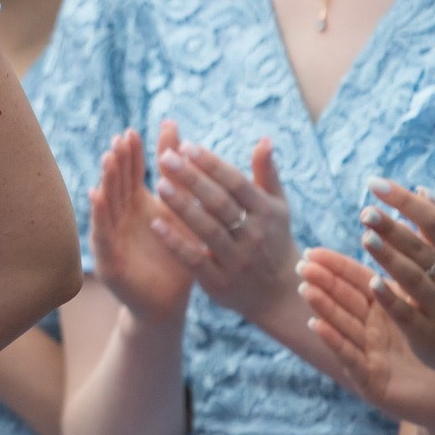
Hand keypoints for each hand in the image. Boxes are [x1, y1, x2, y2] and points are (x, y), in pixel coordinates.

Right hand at [89, 123, 193, 325]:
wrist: (168, 302)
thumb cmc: (174, 255)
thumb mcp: (179, 210)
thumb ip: (176, 175)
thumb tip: (173, 128)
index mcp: (136, 205)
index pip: (131, 173)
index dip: (130, 154)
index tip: (131, 133)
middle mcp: (120, 217)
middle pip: (117, 184)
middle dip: (118, 163)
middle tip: (119, 141)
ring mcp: (111, 237)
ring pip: (107, 205)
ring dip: (107, 182)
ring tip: (109, 160)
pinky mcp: (108, 260)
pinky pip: (102, 234)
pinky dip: (99, 215)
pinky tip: (97, 196)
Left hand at [152, 138, 298, 327]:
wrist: (279, 294)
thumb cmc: (273, 239)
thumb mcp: (277, 207)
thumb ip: (267, 174)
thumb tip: (264, 140)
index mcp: (266, 212)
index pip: (235, 182)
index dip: (211, 163)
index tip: (185, 146)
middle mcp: (253, 235)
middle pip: (219, 202)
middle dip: (192, 178)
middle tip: (165, 157)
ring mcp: (237, 260)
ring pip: (206, 229)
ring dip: (182, 206)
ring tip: (159, 183)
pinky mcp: (219, 282)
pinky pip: (194, 260)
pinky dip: (175, 243)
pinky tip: (154, 224)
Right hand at [298, 247, 434, 432]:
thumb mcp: (422, 309)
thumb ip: (407, 281)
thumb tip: (408, 236)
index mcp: (383, 311)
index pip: (355, 284)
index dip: (334, 268)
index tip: (311, 252)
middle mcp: (371, 332)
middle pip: (344, 303)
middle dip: (323, 284)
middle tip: (302, 266)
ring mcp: (369, 355)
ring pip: (342, 326)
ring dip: (323, 308)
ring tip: (306, 289)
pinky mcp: (371, 381)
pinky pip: (351, 357)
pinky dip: (334, 341)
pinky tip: (316, 325)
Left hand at [359, 180, 434, 388]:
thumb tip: (422, 190)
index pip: (432, 219)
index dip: (404, 200)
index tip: (375, 183)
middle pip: (419, 247)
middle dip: (393, 228)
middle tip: (366, 211)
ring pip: (412, 278)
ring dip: (389, 258)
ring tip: (365, 238)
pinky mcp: (426, 331)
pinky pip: (407, 314)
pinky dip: (391, 299)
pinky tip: (373, 285)